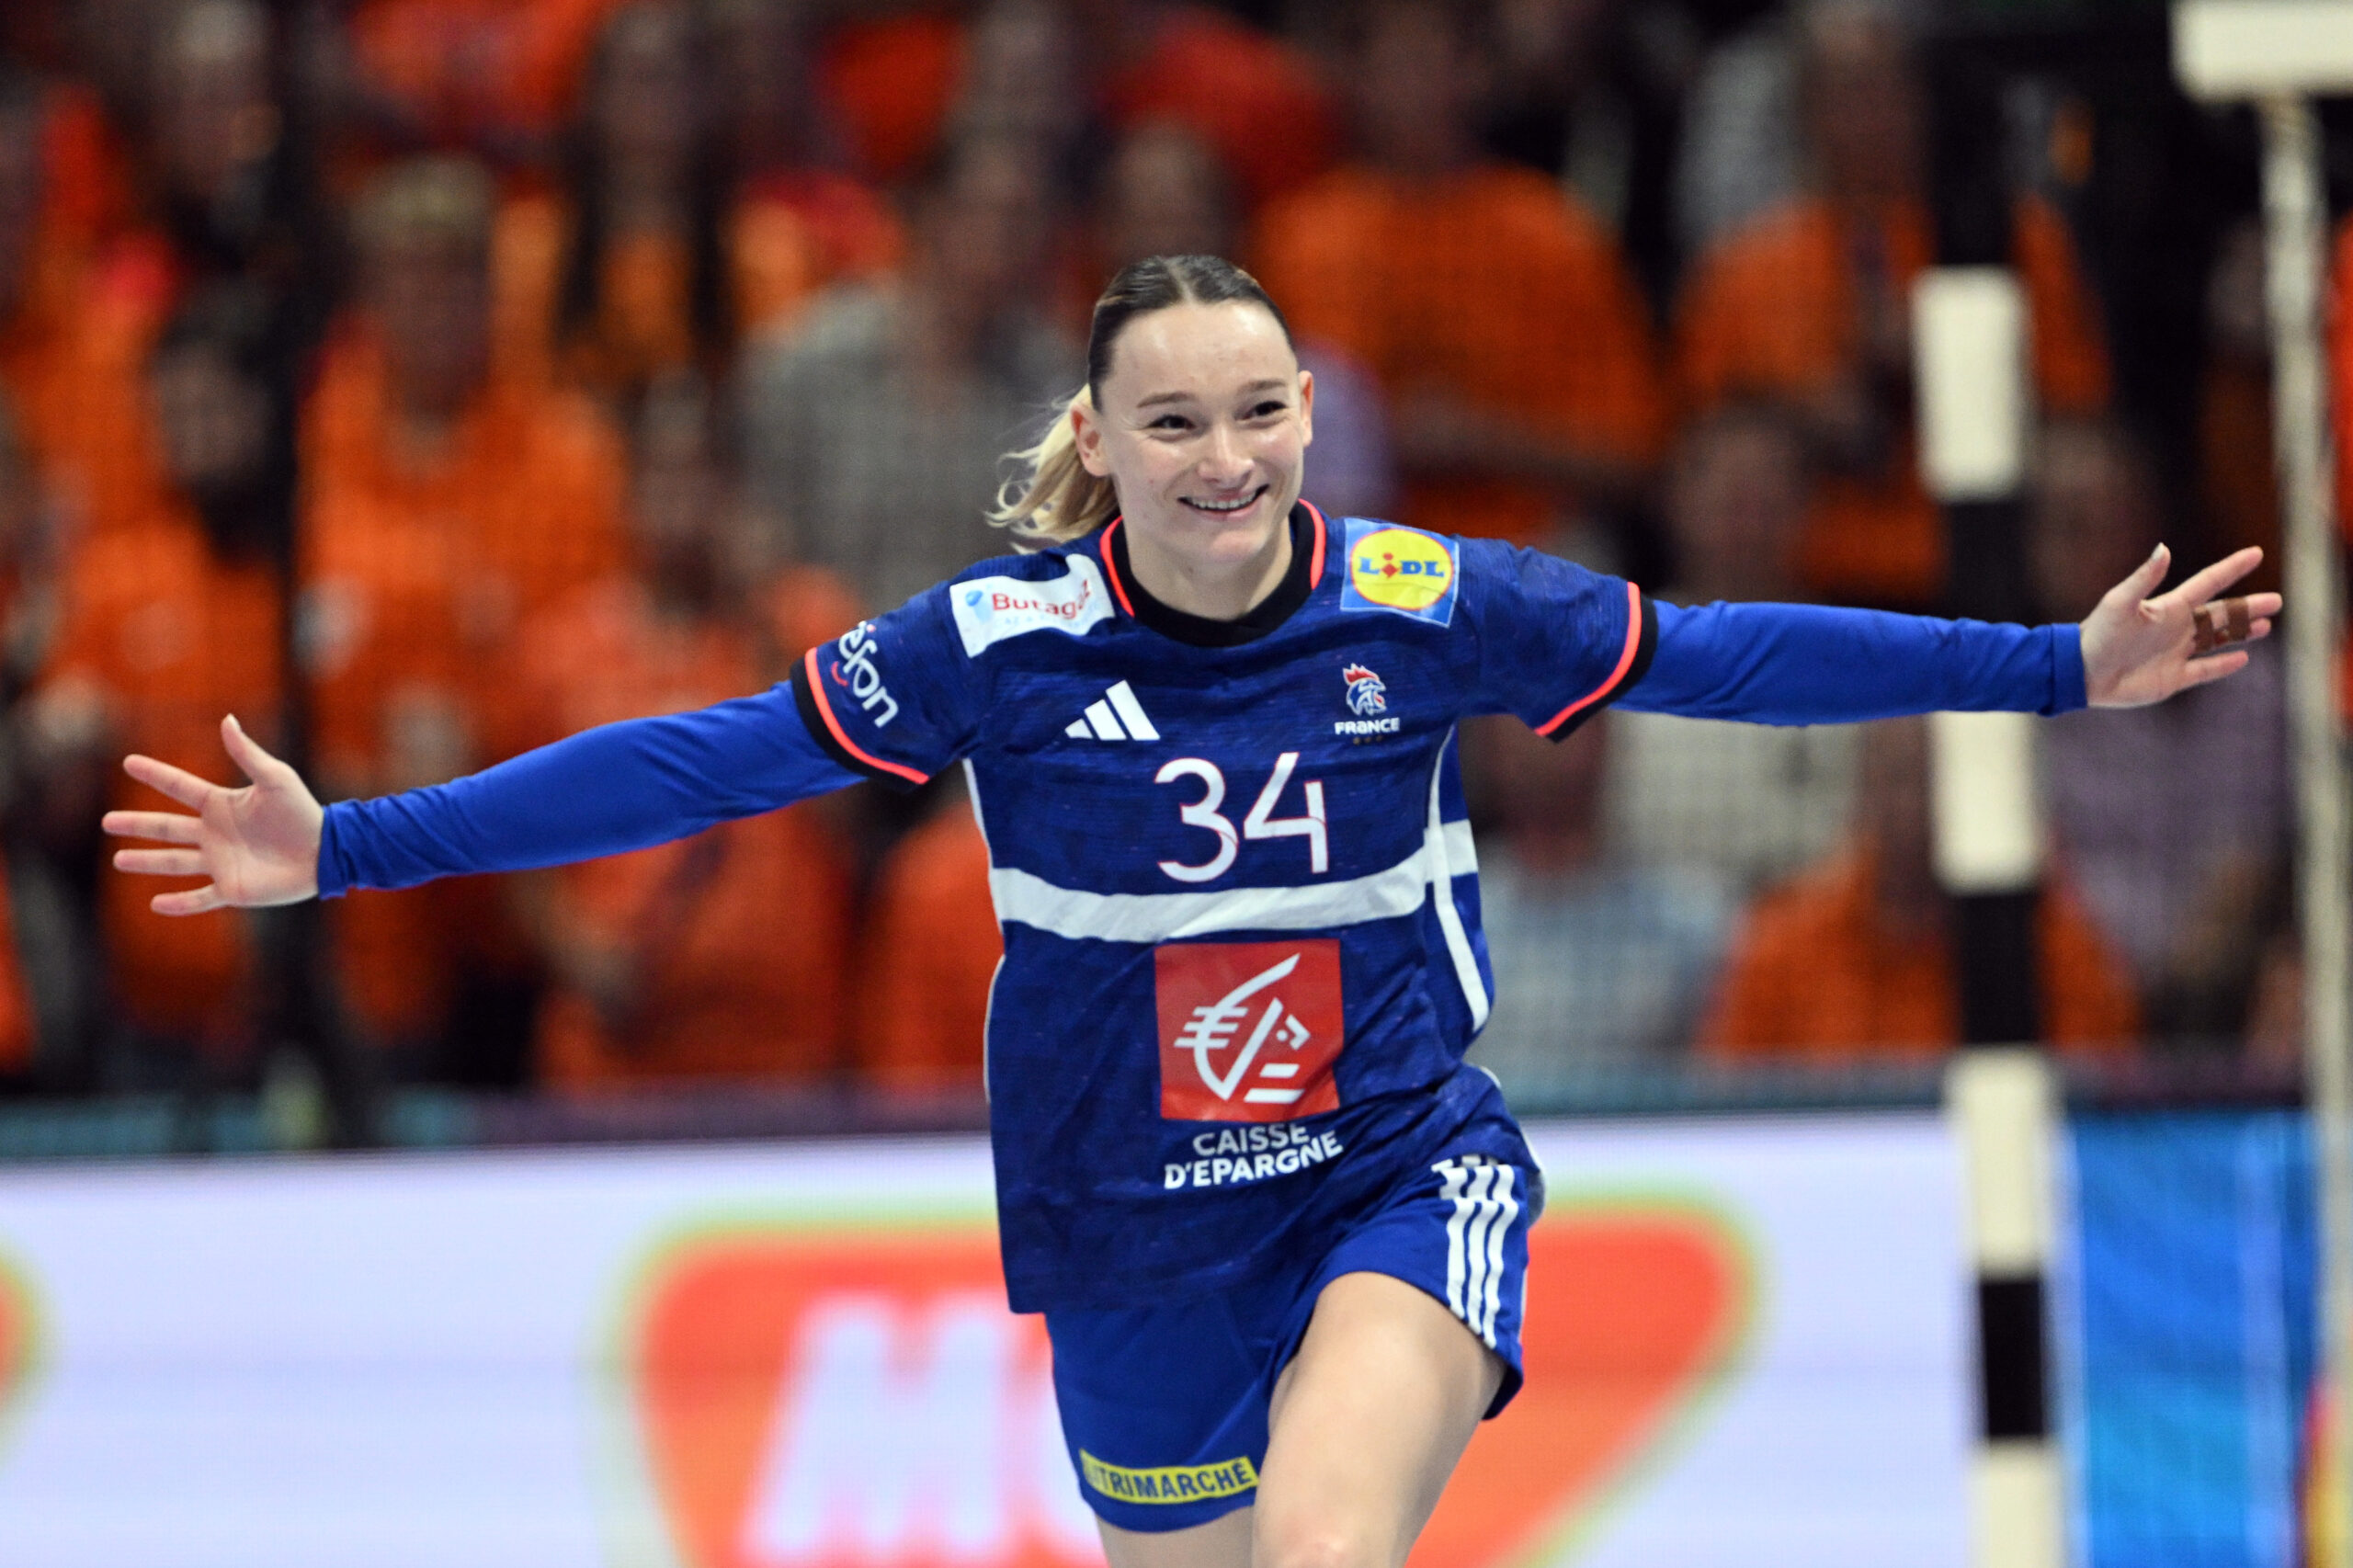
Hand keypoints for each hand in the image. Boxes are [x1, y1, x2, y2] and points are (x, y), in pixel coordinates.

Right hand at [101, 715, 323, 913]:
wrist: (326, 851)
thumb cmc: (303, 813)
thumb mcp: (275, 778)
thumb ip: (247, 753)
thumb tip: (227, 720)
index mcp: (222, 805)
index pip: (181, 787)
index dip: (156, 775)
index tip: (128, 762)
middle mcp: (216, 833)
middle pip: (167, 828)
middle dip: (137, 824)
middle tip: (107, 821)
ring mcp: (221, 862)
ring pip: (175, 862)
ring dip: (147, 862)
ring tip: (118, 859)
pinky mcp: (233, 889)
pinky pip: (200, 898)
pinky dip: (179, 904)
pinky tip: (155, 904)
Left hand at [2081, 545, 2281, 708]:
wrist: (2080, 672)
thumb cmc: (2098, 633)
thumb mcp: (2120, 602)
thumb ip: (2144, 578)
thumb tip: (2164, 548)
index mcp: (2168, 607)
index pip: (2208, 583)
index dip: (2231, 568)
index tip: (2255, 554)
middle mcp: (2176, 628)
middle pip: (2221, 614)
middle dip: (2248, 607)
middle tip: (2276, 601)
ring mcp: (2175, 653)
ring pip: (2217, 640)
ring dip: (2241, 633)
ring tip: (2264, 625)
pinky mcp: (2172, 678)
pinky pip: (2203, 670)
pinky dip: (2222, 665)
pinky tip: (2242, 658)